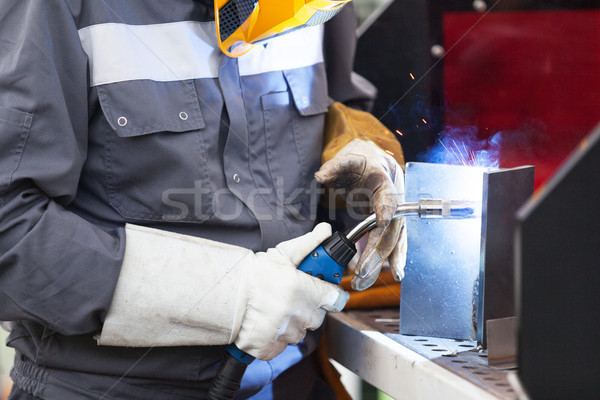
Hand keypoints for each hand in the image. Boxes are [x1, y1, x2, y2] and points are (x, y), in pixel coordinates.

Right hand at [234, 223, 348, 359]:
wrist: (224, 293)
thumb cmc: (254, 273)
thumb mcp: (283, 254)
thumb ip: (309, 243)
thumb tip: (326, 230)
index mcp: (303, 290)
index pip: (335, 299)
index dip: (330, 295)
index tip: (324, 293)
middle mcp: (296, 314)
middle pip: (317, 318)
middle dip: (307, 310)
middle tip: (290, 299)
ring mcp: (283, 333)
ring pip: (298, 334)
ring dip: (290, 325)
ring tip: (273, 311)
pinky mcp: (269, 348)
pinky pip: (281, 346)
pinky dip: (275, 338)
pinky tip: (265, 324)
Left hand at [315, 139, 406, 290]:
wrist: (372, 165)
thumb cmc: (360, 163)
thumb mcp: (347, 160)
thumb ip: (335, 167)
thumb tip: (321, 176)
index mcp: (385, 182)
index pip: (388, 196)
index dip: (386, 207)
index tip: (382, 219)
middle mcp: (393, 203)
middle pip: (391, 231)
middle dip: (377, 253)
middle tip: (362, 271)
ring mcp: (393, 218)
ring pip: (392, 245)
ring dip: (378, 265)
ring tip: (362, 282)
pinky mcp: (386, 229)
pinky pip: (387, 249)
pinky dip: (380, 264)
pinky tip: (369, 278)